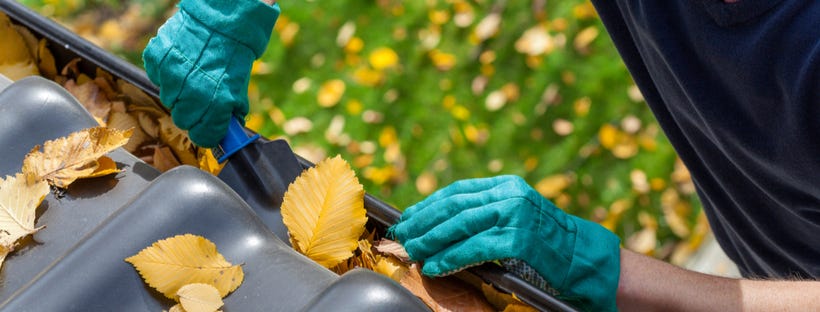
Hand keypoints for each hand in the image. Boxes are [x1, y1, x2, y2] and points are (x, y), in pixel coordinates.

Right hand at [143, 0, 279, 146]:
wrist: (221, 20)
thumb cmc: (232, 56)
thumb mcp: (238, 88)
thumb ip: (230, 114)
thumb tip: (227, 134)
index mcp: (216, 104)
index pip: (203, 136)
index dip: (206, 133)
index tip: (208, 129)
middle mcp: (191, 93)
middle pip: (183, 120)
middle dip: (192, 113)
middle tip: (201, 98)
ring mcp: (171, 76)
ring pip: (168, 99)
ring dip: (179, 92)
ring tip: (192, 75)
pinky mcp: (157, 60)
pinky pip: (157, 77)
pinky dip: (166, 74)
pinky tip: (180, 63)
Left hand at [389, 175, 620, 310]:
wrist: (585, 259)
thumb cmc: (547, 244)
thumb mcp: (517, 216)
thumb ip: (486, 213)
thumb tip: (441, 224)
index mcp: (507, 185)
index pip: (457, 191)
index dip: (429, 204)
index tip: (409, 217)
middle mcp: (510, 194)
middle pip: (454, 206)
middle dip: (423, 222)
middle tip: (403, 236)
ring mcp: (515, 215)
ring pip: (460, 225)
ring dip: (431, 240)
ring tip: (414, 251)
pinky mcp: (519, 240)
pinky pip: (474, 248)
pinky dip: (451, 258)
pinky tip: (437, 266)